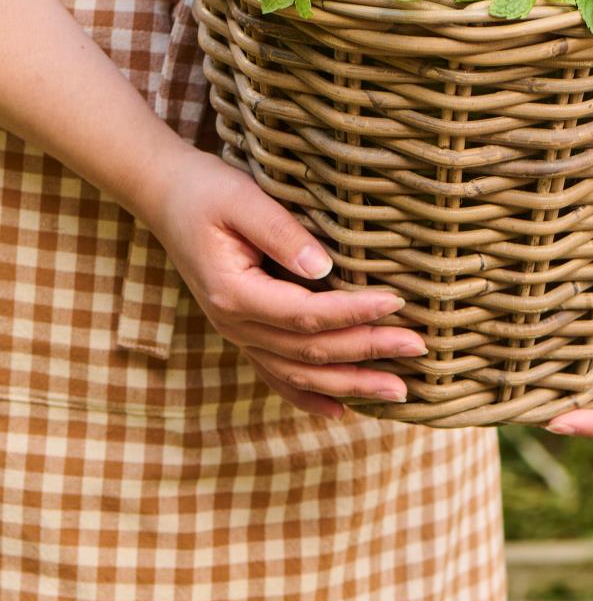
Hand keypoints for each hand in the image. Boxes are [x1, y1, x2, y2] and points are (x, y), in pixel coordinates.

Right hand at [143, 143, 425, 417]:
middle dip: (367, 351)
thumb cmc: (206, 190)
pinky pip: (277, 374)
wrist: (166, 196)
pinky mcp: (244, 330)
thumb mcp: (242, 198)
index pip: (305, 314)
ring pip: (299, 373)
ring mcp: (237, 333)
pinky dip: (310, 396)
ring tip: (399, 391)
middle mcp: (234, 324)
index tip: (397, 303)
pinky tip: (342, 410)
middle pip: (310, 351)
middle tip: (418, 349)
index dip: (354, 312)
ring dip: (350, 383)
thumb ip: (281, 232)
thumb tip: (325, 267)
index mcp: (234, 293)